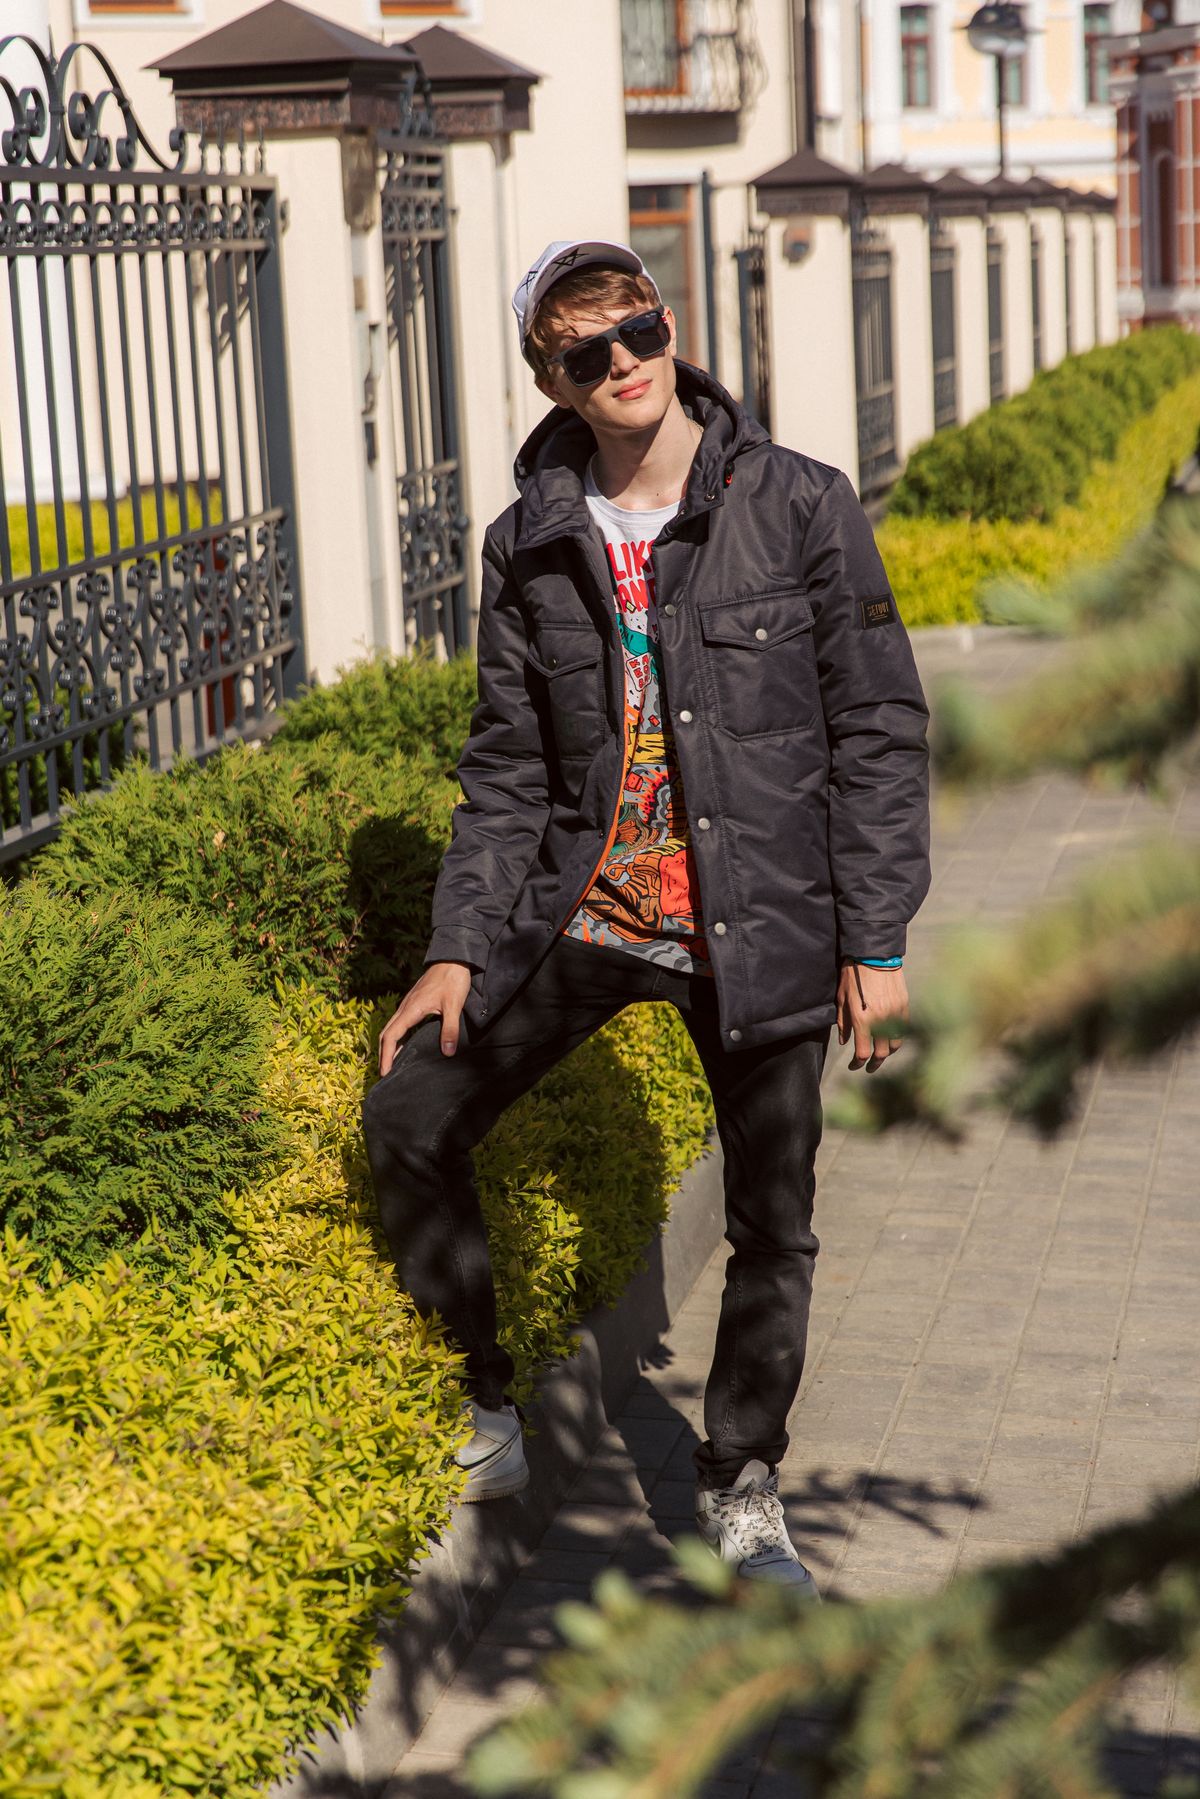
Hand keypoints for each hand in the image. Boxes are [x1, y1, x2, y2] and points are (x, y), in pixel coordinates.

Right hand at [377, 961, 472, 1075]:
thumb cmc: (453, 980)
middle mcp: (405, 1008)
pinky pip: (399, 1024)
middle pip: (386, 1034)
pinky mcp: (414, 1004)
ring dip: (389, 1046)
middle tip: (385, 1075)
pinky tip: (403, 1046)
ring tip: (391, 1065)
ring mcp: (408, 1005)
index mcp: (411, 1009)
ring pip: (391, 1028)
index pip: (391, 1036)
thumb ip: (450, 1029)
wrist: (453, 959)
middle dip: (383, 1054)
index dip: (386, 1055)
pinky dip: (397, 1038)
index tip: (385, 1072)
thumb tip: (447, 1052)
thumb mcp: (454, 1005)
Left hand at [836, 962, 908, 1072]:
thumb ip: (843, 1022)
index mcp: (861, 1019)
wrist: (874, 954)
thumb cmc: (852, 974)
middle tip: (868, 1067)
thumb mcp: (842, 998)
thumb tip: (845, 1041)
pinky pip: (903, 1029)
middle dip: (874, 1064)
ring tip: (880, 1053)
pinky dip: (897, 1037)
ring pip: (895, 1044)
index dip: (857, 1064)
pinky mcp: (904, 1006)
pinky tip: (890, 1038)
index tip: (853, 1066)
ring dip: (887, 1052)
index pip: (862, 1053)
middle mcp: (880, 1020)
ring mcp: (894, 1014)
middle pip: (881, 1053)